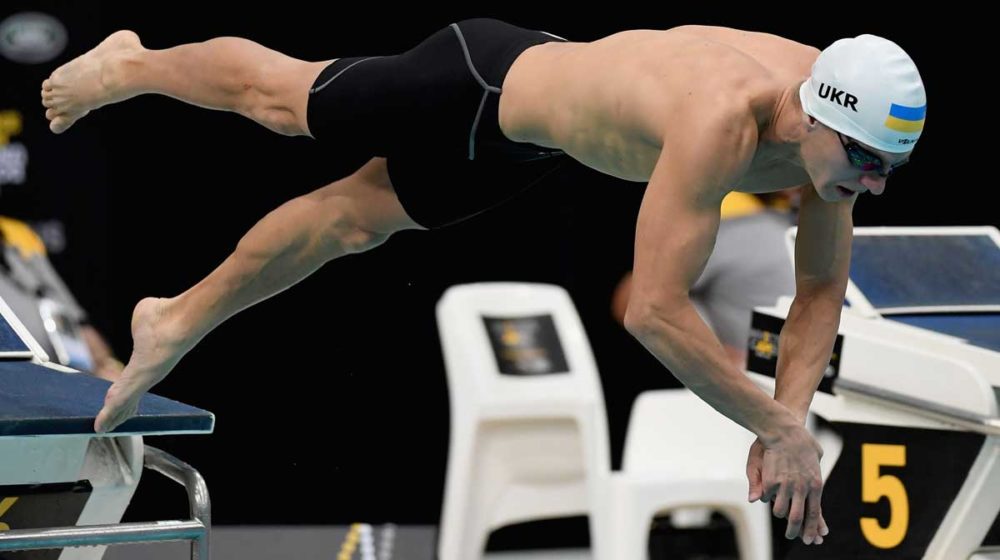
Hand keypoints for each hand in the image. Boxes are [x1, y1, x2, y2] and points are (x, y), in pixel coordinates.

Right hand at [747, 430, 828, 544]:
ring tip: (779, 512)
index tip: (811, 539)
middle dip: (794, 531)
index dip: (812, 528)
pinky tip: (767, 493)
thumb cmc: (801, 440)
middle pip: (797, 518)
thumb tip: (805, 490)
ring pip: (780, 510)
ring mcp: (786, 486)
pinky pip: (766, 496)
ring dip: (778, 512)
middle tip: (793, 536)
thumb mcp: (815, 457)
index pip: (814, 513)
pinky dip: (766, 496)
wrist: (784, 429)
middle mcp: (802, 488)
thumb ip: (809, 481)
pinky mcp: (771, 481)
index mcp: (816, 484)